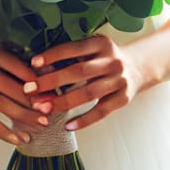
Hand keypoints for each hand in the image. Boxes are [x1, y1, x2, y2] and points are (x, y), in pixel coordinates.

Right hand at [0, 45, 44, 146]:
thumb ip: (19, 62)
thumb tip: (51, 72)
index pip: (16, 66)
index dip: (35, 80)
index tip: (51, 90)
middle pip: (11, 87)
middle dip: (33, 101)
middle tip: (51, 111)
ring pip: (2, 105)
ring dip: (24, 117)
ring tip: (42, 125)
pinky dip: (5, 132)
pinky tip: (20, 139)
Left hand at [25, 36, 147, 130]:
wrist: (140, 66)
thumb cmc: (106, 58)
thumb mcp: (93, 48)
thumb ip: (71, 56)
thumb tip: (38, 68)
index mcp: (101, 44)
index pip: (73, 48)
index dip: (53, 55)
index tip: (33, 64)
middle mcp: (112, 61)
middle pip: (78, 72)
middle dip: (51, 81)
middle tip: (29, 90)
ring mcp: (120, 80)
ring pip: (88, 93)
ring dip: (63, 102)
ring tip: (42, 109)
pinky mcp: (123, 98)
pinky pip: (101, 111)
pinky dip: (84, 120)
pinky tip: (67, 126)